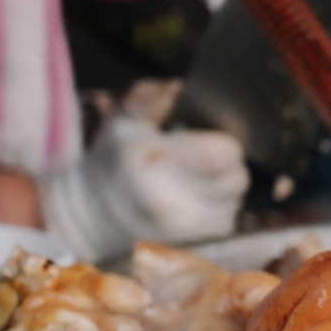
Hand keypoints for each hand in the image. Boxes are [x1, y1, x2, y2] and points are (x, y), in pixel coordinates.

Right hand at [38, 111, 247, 261]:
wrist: (93, 217)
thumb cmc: (113, 162)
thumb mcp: (122, 121)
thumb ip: (148, 98)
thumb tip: (176, 85)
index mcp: (156, 164)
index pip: (224, 154)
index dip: (220, 143)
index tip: (200, 142)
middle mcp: (174, 202)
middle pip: (237, 176)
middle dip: (223, 164)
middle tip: (196, 162)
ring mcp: (187, 228)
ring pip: (235, 198)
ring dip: (223, 187)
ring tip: (191, 181)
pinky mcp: (198, 244)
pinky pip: (229, 219)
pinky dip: (218, 207)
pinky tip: (191, 201)